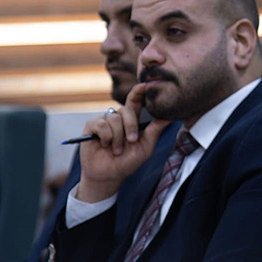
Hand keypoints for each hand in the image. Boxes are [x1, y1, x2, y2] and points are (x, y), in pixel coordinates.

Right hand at [78, 83, 170, 201]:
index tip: (145, 85)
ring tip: (116, 150)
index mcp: (131, 121)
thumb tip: (170, 117)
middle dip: (130, 126)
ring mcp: (104, 121)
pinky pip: (101, 124)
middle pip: (126, 109)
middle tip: (131, 141)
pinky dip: (106, 136)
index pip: (135, 101)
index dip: (138, 92)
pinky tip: (104, 145)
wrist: (108, 176)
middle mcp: (117, 118)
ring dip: (117, 137)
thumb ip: (154, 131)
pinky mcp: (91, 126)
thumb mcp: (145, 148)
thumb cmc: (127, 162)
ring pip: (114, 119)